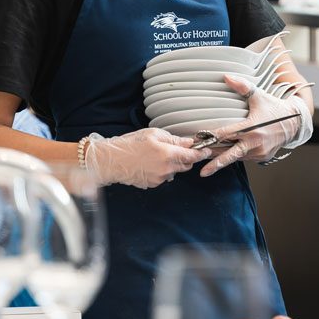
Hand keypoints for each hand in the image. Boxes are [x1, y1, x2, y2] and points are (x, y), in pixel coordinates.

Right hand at [85, 128, 210, 188]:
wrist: (111, 160)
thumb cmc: (130, 144)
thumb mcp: (153, 134)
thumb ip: (174, 140)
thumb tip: (189, 143)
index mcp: (168, 154)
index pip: (192, 156)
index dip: (201, 153)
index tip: (207, 150)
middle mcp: (166, 169)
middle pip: (186, 164)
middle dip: (185, 157)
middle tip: (176, 148)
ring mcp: (160, 178)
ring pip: (175, 171)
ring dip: (173, 163)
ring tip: (156, 155)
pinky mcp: (153, 184)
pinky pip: (165, 176)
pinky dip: (163, 170)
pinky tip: (150, 163)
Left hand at [198, 74, 312, 176]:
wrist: (294, 123)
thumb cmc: (274, 108)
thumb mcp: (259, 95)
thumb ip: (242, 86)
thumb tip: (226, 76)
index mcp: (252, 128)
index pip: (227, 134)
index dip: (211, 138)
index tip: (198, 140)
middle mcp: (255, 143)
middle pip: (230, 155)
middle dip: (215, 164)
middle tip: (201, 171)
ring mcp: (259, 153)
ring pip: (236, 158)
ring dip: (222, 159)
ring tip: (207, 163)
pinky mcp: (262, 158)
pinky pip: (245, 158)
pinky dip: (236, 156)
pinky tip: (225, 155)